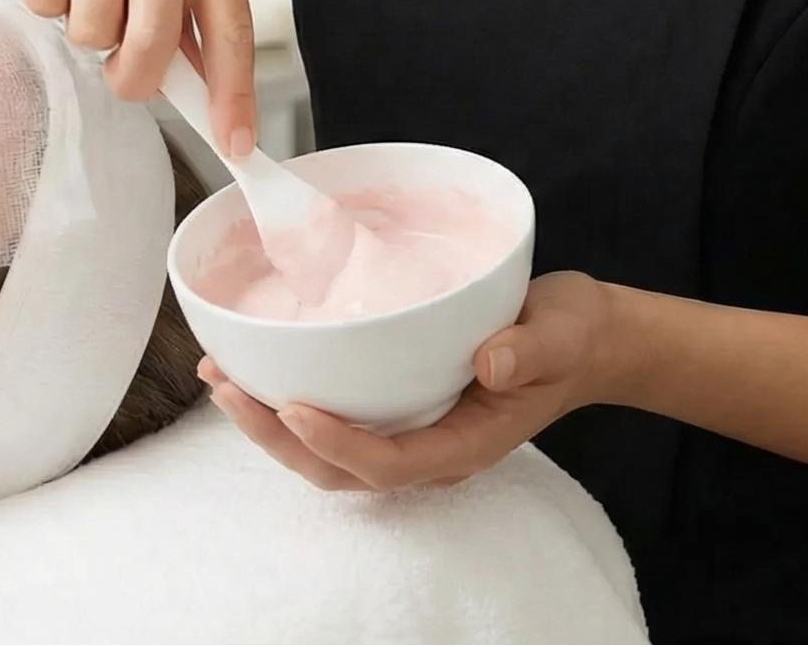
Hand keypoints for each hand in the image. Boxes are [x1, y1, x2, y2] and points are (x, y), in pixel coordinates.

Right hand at [0, 0, 256, 154]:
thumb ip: (187, 6)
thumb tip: (204, 95)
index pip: (230, 25)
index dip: (233, 92)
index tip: (235, 144)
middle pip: (154, 41)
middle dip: (134, 77)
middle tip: (121, 73)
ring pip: (93, 30)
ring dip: (82, 25)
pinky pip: (43, 3)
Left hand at [202, 271, 616, 490]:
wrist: (584, 341)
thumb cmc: (570, 339)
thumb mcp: (561, 337)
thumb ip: (529, 351)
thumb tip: (489, 358)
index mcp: (464, 444)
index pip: (387, 464)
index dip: (335, 444)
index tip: (292, 407)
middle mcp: (430, 449)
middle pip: (339, 470)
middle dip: (276, 438)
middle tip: (227, 391)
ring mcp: (412, 431)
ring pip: (327, 452)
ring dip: (270, 423)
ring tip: (222, 379)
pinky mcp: (399, 404)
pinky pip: (338, 419)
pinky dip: (291, 399)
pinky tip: (260, 368)